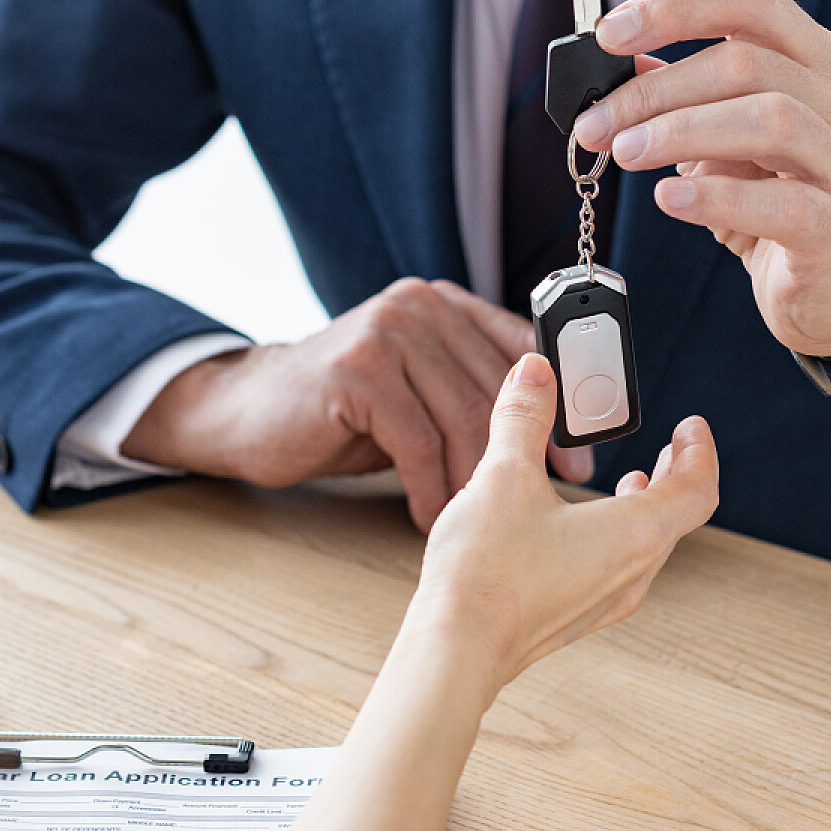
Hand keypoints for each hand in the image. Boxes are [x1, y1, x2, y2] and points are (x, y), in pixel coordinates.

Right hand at [123, 279, 593, 529]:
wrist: (246, 413)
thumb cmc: (342, 414)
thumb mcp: (415, 394)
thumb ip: (469, 395)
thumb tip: (552, 441)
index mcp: (443, 304)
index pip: (522, 347)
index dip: (560, 404)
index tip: (584, 457)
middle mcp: (419, 305)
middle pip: (496, 387)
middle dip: (529, 452)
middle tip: (555, 501)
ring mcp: (386, 332)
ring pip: (460, 418)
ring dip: (479, 482)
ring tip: (489, 526)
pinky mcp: (357, 370)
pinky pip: (416, 442)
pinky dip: (432, 490)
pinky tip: (435, 523)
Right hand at [410, 354, 718, 691]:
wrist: (456, 648)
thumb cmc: (488, 570)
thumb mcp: (504, 476)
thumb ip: (524, 418)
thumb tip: (535, 373)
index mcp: (634, 534)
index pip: (697, 489)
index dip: (701, 452)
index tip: (692, 427)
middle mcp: (631, 573)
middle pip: (676, 518)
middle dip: (675, 476)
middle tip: (669, 449)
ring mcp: (605, 601)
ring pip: (646, 547)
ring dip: (644, 508)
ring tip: (628, 484)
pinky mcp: (574, 616)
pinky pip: (616, 569)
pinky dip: (614, 535)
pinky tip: (574, 526)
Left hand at [569, 0, 830, 358]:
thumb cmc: (776, 201)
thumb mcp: (725, 139)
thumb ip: (682, 98)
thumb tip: (615, 67)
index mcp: (815, 61)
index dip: (675, 7)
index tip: (608, 34)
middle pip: (746, 63)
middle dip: (656, 90)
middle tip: (595, 124)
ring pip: (770, 120)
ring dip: (680, 132)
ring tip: (625, 154)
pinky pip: (783, 204)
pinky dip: (716, 196)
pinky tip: (669, 198)